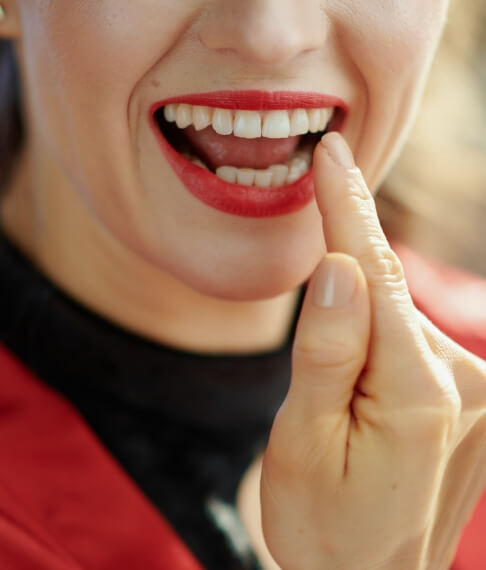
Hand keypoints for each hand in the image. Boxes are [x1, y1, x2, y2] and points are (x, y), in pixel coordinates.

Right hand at [260, 133, 485, 569]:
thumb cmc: (322, 522)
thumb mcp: (300, 442)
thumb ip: (325, 353)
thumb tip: (339, 269)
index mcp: (416, 393)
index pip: (374, 274)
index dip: (345, 210)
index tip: (331, 153)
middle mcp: (463, 382)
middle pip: (387, 292)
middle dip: (345, 267)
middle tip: (323, 265)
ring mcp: (477, 390)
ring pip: (398, 316)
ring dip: (359, 321)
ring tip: (337, 396)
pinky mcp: (473, 395)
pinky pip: (412, 338)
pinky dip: (379, 335)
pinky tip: (363, 386)